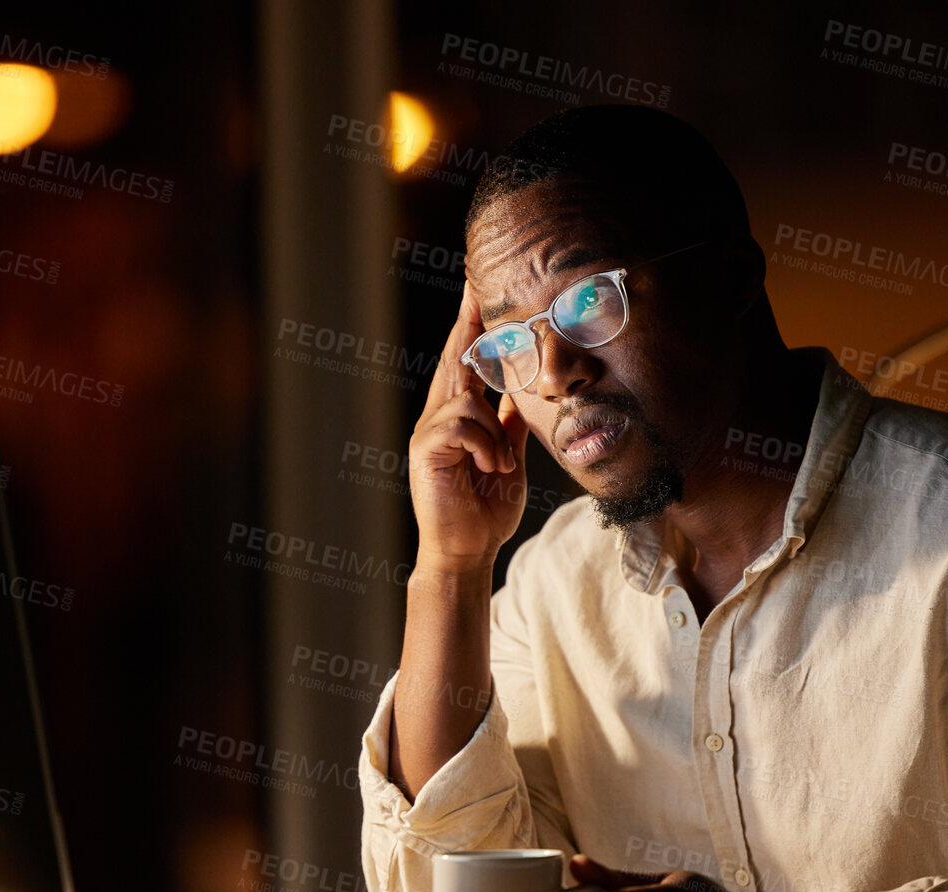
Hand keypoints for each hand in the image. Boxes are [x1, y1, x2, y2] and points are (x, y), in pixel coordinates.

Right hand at [408, 282, 529, 572]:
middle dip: (466, 323)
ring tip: (500, 463)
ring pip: (467, 398)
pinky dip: (485, 445)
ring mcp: (428, 433)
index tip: (478, 290)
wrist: (468, 550)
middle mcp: (437, 417)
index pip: (464, 361)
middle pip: (452, 360)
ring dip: (494, 431)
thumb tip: (521, 389)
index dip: (471, 325)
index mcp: (457, 416)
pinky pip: (462, 425)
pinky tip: (490, 468)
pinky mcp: (426, 451)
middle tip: (475, 285)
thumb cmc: (486, 508)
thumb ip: (508, 421)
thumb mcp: (507, 455)